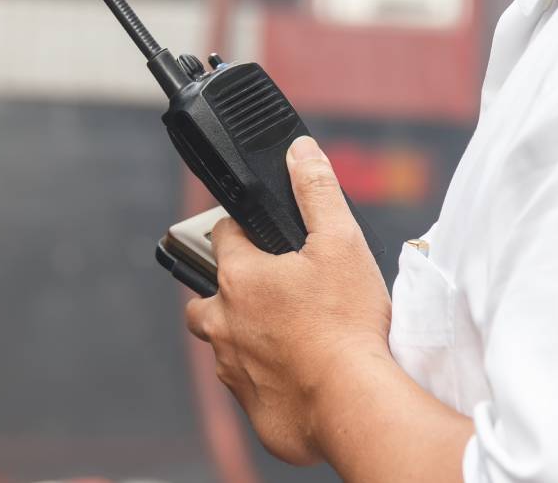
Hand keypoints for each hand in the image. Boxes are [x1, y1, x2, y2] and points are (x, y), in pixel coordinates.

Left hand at [185, 136, 391, 464]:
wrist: (352, 404)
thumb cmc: (346, 323)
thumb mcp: (340, 242)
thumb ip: (317, 191)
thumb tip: (300, 151)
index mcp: (239, 277)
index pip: (222, 235)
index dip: (242, 229)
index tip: (261, 234)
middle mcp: (223, 323)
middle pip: (206, 296)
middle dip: (225, 290)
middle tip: (268, 292)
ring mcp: (232, 368)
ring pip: (223, 344)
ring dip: (243, 336)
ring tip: (284, 334)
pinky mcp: (250, 407)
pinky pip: (246, 384)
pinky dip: (265, 377)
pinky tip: (297, 374)